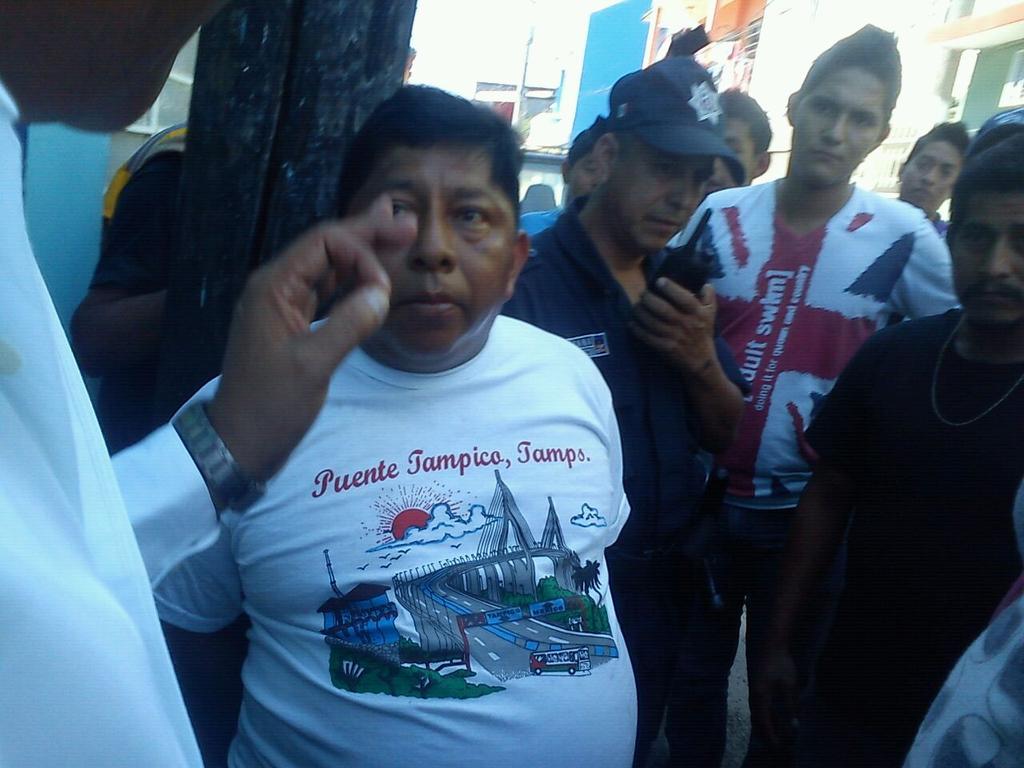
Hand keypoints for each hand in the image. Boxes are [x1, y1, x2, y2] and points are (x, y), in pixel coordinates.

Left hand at [207, 196, 413, 480]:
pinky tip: (372, 275)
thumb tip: (382, 291)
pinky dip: (352, 281)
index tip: (387, 284)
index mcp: (273, 287)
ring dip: (362, 253)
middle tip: (407, 222)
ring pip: (328, 267)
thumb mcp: (312, 367)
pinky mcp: (293, 326)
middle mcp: (277, 287)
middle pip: (326, 247)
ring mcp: (284, 306)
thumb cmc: (270, 406)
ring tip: (397, 234)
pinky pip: (326, 291)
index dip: (361, 250)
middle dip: (366, 234)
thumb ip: (349, 324)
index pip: (324, 244)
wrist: (238, 445)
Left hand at [630, 278, 717, 376]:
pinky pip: (648, 337)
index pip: (685, 299)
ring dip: (641, 313)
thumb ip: (709, 297)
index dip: (671, 289)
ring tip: (635, 306)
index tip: (659, 281)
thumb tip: (706, 284)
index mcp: (698, 314)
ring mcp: (675, 337)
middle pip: (664, 309)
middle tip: (642, 294)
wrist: (701, 361)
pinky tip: (632, 323)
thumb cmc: (703, 333)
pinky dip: (638, 329)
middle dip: (649, 299)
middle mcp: (686, 324)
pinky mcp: (666, 348)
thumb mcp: (711, 314)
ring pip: (653, 322)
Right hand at [750, 643, 798, 748]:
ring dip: (766, 730)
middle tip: (780, 750)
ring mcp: (754, 694)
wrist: (771, 645)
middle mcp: (754, 698)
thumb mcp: (789, 685)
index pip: (764, 724)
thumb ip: (791, 707)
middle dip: (767, 738)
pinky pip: (760, 711)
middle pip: (758, 724)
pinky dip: (767, 721)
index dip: (772, 739)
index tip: (781, 749)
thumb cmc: (781, 663)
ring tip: (778, 741)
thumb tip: (794, 727)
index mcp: (760, 697)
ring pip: (758, 718)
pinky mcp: (758, 691)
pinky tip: (777, 724)